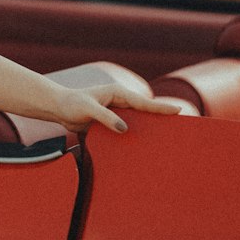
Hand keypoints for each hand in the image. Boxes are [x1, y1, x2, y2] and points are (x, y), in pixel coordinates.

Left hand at [52, 83, 180, 134]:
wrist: (58, 108)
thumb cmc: (71, 104)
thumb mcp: (87, 109)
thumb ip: (105, 118)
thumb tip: (124, 129)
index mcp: (117, 93)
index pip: (143, 102)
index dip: (161, 107)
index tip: (179, 110)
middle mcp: (120, 102)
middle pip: (145, 111)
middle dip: (162, 117)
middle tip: (181, 126)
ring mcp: (117, 112)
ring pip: (138, 121)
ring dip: (150, 128)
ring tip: (167, 139)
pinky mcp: (112, 122)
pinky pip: (128, 129)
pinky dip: (137, 136)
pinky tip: (144, 146)